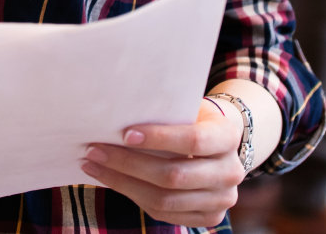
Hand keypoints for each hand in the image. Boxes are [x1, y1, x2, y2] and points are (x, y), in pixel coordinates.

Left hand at [81, 98, 244, 227]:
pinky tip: (112, 181)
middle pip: (173, 175)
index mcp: (228, 136)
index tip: (124, 134)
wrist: (220, 145)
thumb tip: (116, 113)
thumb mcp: (188, 108)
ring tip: (94, 166)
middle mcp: (231, 171)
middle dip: (128, 164)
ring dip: (123, 183)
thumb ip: (165, 112)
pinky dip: (134, 196)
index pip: (193, 140)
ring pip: (164, 199)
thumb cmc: (194, 119)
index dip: (158, 138)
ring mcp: (222, 199)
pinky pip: (164, 213)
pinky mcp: (209, 217)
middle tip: (94, 150)